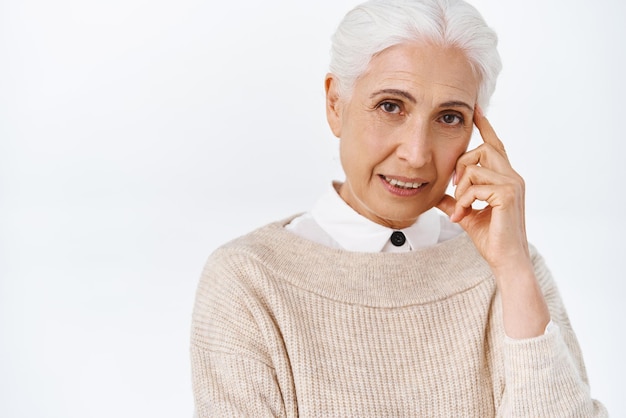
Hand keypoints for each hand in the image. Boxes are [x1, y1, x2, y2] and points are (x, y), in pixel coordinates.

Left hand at [436, 106, 530, 275]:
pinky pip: (476, 186)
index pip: (495, 144)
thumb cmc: (491, 238)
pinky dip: (464, 201)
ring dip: (461, 189)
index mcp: (505, 177)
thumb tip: (436, 194)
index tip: (475, 108)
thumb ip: (453, 200)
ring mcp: (513, 184)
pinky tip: (463, 215)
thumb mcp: (465, 213)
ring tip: (459, 208)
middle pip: (483, 148)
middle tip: (454, 188)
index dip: (485, 125)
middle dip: (462, 164)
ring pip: (476, 167)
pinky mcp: (508, 194)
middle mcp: (513, 176)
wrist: (505, 259)